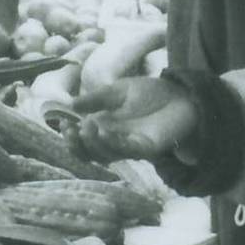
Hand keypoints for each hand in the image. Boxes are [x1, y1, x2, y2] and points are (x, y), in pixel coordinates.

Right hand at [69, 76, 201, 161]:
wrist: (181, 94)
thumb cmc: (151, 93)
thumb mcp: (118, 91)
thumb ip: (97, 98)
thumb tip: (72, 105)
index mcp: (105, 128)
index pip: (82, 140)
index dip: (71, 137)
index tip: (63, 124)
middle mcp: (115, 140)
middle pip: (90, 153)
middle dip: (77, 144)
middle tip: (70, 130)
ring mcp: (130, 146)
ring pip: (105, 154)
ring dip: (93, 143)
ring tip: (86, 127)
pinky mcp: (146, 148)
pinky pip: (125, 150)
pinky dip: (112, 143)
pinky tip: (103, 132)